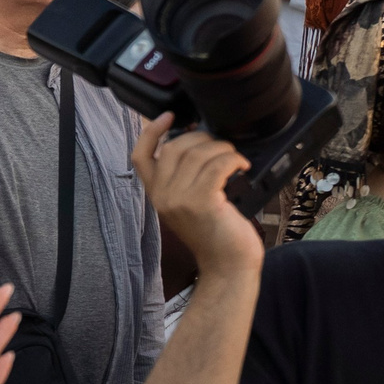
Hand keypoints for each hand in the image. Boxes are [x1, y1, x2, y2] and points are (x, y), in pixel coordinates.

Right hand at [131, 115, 260, 276]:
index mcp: (157, 195)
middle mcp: (163, 196)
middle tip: (221, 148)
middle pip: (173, 148)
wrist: (228, 266)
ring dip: (223, 149)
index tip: (168, 116)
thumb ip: (185, 180)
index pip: (140, 156)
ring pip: (198, 153)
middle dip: (201, 139)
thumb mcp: (190, 206)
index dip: (151, 132)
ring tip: (235, 159)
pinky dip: (234, 160)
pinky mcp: (202, 202)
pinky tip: (242, 167)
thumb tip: (200, 145)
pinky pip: (218, 165)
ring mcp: (180, 200)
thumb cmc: (216, 234)